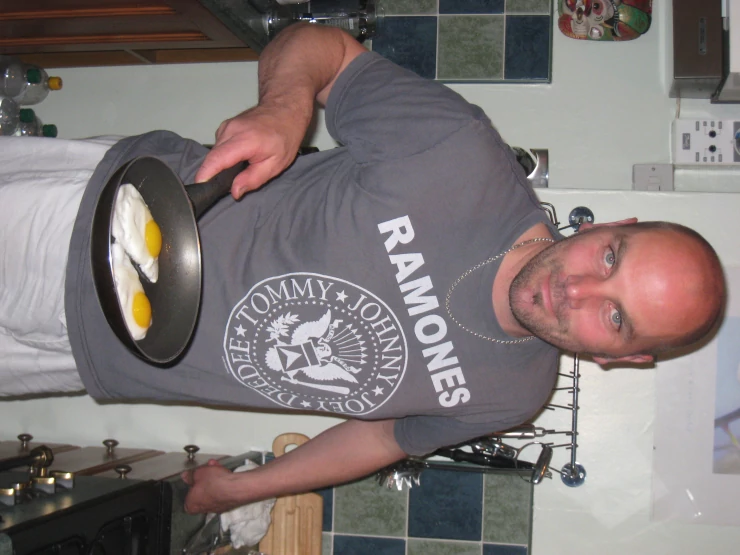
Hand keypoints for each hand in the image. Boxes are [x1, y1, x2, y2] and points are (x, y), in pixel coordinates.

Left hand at [182, 459, 241, 513]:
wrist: (235, 488)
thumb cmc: (214, 483)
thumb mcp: (198, 473)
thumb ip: (190, 475)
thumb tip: (185, 476)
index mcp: (192, 505)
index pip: (187, 497)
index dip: (191, 486)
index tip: (194, 477)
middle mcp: (203, 509)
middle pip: (201, 492)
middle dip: (204, 478)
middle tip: (206, 469)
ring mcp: (217, 507)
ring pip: (212, 490)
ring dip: (213, 478)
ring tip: (216, 467)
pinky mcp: (228, 503)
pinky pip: (222, 492)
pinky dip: (222, 483)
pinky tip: (224, 473)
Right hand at [195, 103, 309, 198]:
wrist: (284, 110)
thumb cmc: (284, 137)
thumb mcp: (275, 165)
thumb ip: (253, 179)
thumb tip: (234, 192)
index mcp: (244, 140)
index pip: (217, 159)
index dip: (205, 174)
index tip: (199, 186)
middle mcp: (230, 130)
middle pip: (213, 158)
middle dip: (216, 173)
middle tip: (231, 183)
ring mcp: (226, 126)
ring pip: (216, 152)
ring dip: (223, 163)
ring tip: (241, 166)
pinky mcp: (225, 126)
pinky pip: (219, 146)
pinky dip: (225, 154)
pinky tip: (240, 155)